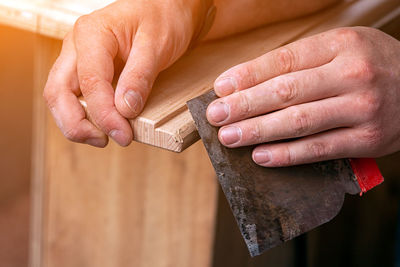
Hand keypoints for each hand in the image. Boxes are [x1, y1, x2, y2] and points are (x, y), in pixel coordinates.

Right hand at [43, 0, 209, 146]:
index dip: (104, 114)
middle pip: (58, 92)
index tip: (123, 135)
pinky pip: (75, 96)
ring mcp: (79, 58)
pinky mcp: (87, 69)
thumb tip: (125, 109)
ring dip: (76, 123)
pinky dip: (83, 115)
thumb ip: (140, 76)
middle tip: (106, 141)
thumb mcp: (157, 44)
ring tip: (104, 138)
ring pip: (61, 97)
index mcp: (92, 33)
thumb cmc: (162, 18)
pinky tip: (103, 125)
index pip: (90, 82)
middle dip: (77, 124)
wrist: (167, 9)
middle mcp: (77, 45)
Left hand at [206, 27, 399, 166]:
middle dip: (244, 105)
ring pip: (298, 122)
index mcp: (341, 45)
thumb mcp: (342, 49)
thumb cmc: (373, 65)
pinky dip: (287, 155)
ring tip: (230, 137)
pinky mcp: (368, 140)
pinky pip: (319, 149)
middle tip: (216, 116)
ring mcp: (362, 109)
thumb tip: (249, 83)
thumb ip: (301, 63)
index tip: (221, 88)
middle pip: (286, 92)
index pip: (283, 61)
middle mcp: (352, 75)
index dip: (247, 76)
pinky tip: (260, 156)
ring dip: (258, 132)